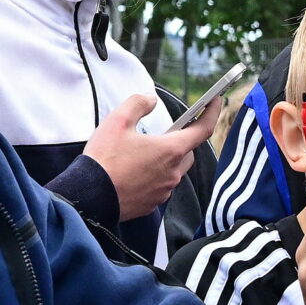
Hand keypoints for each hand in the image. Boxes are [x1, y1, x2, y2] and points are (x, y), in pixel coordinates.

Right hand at [83, 94, 216, 220]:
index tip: (216, 102)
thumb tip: (150, 100)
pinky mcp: (152, 204)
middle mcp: (172, 173)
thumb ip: (138, 103)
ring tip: (143, 153)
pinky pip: (161, 186)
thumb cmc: (104, 160)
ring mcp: (163, 191)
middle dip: (181, 140)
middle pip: (188, 152)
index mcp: (170, 151)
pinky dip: (155, 176)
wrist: (89, 196)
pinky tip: (136, 171)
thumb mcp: (117, 120)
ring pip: (175, 170)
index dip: (212, 113)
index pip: (202, 130)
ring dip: (166, 160)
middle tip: (163, 133)